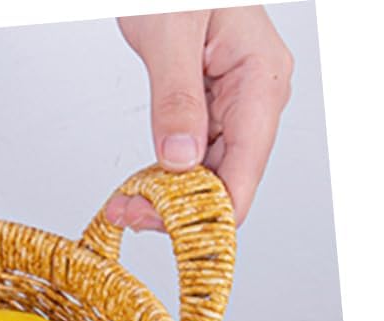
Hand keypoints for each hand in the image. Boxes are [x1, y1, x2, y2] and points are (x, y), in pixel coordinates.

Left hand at [107, 7, 293, 229]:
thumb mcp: (169, 34)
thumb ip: (176, 99)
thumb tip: (180, 160)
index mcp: (262, 79)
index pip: (243, 174)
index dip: (202, 214)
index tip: (152, 222)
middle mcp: (256, 96)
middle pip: (225, 182)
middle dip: (175, 209)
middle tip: (122, 212)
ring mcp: (236, 102)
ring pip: (207, 175)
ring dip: (166, 197)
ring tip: (122, 203)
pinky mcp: (213, 105)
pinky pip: (194, 155)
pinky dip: (165, 176)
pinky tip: (137, 185)